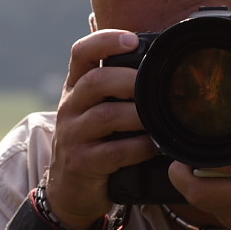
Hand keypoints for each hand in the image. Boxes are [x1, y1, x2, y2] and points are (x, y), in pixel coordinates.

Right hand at [45, 30, 156, 229]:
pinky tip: (153, 146)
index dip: (105, 40)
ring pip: (105, 116)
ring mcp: (73, 135)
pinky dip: (138, 147)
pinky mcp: (82, 163)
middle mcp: (70, 106)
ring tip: (159, 118)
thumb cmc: (95, 141)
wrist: (70, 189)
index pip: (81, 52)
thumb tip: (158, 57)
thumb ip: (118, 87)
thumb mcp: (98, 109)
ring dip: (138, 115)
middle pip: (95, 81)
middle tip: (155, 85)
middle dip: (129, 79)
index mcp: (76, 87)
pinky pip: (113, 152)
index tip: (132, 40)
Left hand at [168, 90, 230, 229]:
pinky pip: (213, 213)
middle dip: (181, 176)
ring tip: (192, 170)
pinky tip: (214, 185)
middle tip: (180, 160)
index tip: (189, 142)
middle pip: (200, 192)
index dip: (197, 155)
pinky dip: (209, 199)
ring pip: (202, 204)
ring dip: (192, 187)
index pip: (222, 162)